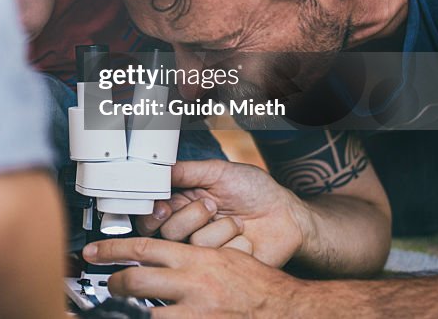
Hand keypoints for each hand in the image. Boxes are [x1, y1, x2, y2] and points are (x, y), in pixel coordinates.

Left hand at [83, 237, 304, 316]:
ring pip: (147, 311)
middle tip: (110, 285)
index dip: (112, 250)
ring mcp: (196, 312)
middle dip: (116, 283)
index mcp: (195, 259)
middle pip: (137, 279)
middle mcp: (192, 283)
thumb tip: (162, 258)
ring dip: (136, 310)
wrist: (288, 309)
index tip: (92, 253)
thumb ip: (192, 257)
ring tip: (129, 309)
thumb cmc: (259, 284)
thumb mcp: (223, 258)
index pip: (143, 248)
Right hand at [135, 160, 308, 266]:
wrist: (286, 214)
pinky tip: (247, 237)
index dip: (152, 214)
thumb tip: (156, 171)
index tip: (162, 207)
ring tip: (237, 220)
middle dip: (190, 216)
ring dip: (220, 227)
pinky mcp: (223, 266)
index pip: (151, 216)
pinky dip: (237, 242)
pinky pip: (217, 258)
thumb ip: (184, 171)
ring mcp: (205, 250)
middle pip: (166, 232)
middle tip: (211, 205)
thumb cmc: (254, 191)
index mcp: (182, 205)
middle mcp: (189, 230)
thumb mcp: (218, 172)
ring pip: (192, 244)